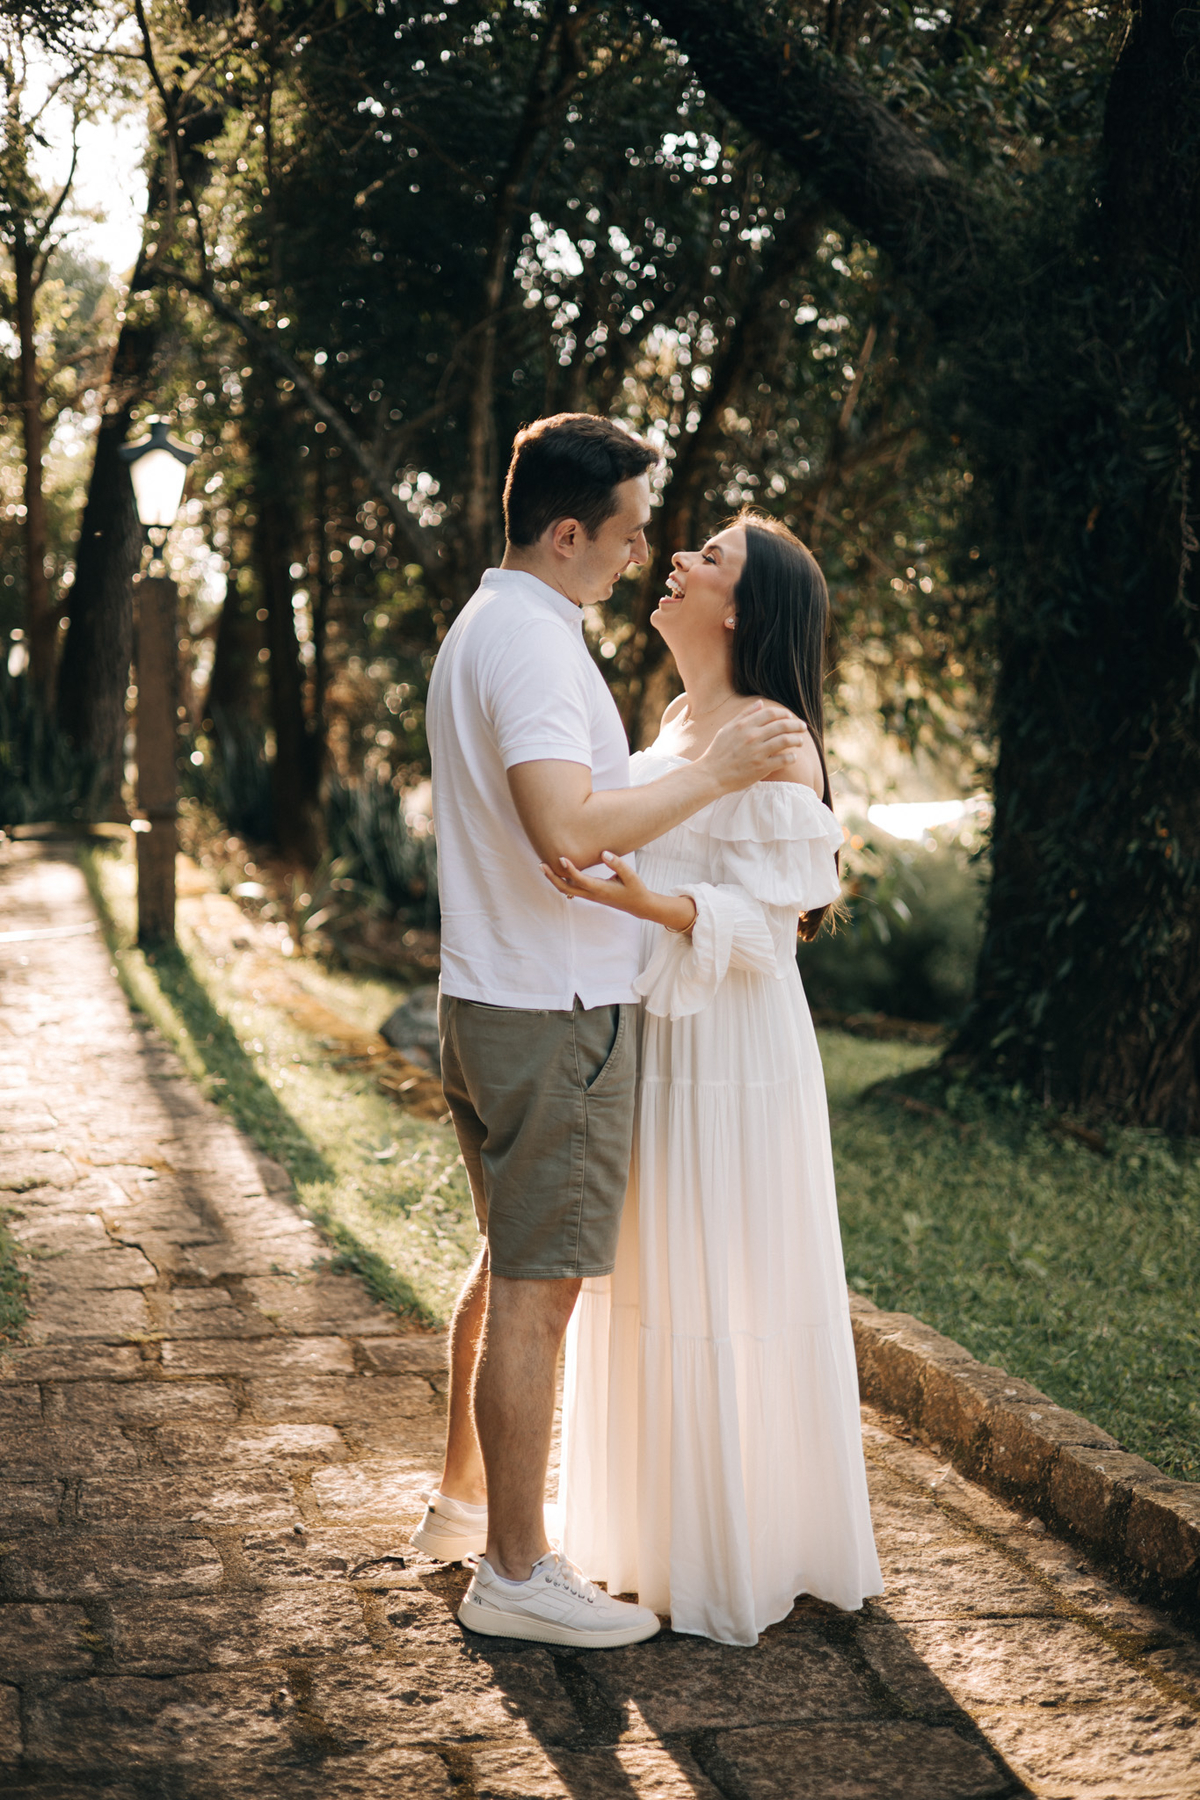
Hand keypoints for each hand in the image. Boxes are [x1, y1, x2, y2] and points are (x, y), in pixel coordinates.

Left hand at [541, 853, 696, 933]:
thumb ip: (617, 864)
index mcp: (601, 889)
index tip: (561, 858)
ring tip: (543, 866)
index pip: (580, 880)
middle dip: (552, 877)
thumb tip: (604, 853)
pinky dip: (562, 880)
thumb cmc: (635, 889)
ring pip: (566, 889)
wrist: (638, 905)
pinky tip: (557, 870)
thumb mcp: (631, 875)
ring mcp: (589, 895)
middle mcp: (592, 894)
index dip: (570, 869)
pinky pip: (571, 888)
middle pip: (565, 888)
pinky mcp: (590, 894)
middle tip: (541, 864)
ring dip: (554, 879)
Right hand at [701, 700, 807, 793]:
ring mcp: (758, 752)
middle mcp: (753, 736)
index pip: (771, 714)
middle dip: (796, 725)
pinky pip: (783, 760)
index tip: (790, 718)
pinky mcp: (761, 767)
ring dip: (797, 740)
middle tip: (803, 727)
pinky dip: (791, 757)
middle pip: (782, 725)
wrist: (711, 774)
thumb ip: (744, 715)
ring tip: (800, 741)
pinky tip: (793, 757)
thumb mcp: (728, 728)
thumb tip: (760, 703)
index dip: (784, 714)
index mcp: (745, 725)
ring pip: (785, 741)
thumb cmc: (718, 751)